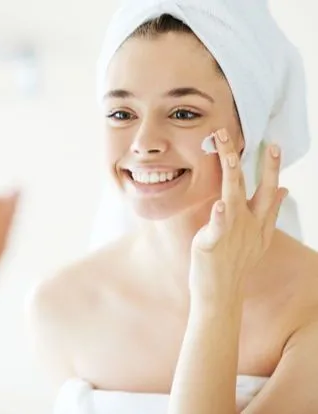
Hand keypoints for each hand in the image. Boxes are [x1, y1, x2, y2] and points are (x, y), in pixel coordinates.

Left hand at [189, 129, 286, 307]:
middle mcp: (249, 225)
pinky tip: (220, 205)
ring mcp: (232, 234)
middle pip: (255, 189)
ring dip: (231, 173)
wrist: (221, 294)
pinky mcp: (212, 244)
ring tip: (228, 153)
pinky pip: (217, 228)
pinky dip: (220, 217)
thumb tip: (285, 190)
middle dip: (255, 163)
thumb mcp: (258, 238)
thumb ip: (269, 213)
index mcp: (258, 223)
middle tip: (257, 139)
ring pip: (233, 197)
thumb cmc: (234, 263)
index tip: (274, 146)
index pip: (268, 191)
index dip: (271, 168)